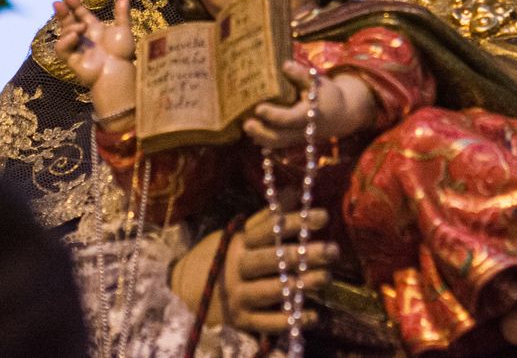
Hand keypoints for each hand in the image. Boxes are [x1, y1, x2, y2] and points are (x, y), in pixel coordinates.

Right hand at [54, 0, 136, 127]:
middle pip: (68, 22)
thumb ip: (122, 14)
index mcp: (94, 29)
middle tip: (57, 3)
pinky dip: (65, 41)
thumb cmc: (122, 53)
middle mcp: (83, 37)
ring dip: (69, 27)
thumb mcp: (123, 30)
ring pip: (64, 34)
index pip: (80, 14)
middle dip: (62, 12)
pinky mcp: (71, 59)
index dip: (74, 5)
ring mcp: (76, 48)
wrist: (118, 70)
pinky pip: (61, 49)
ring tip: (81, 27)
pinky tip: (74, 36)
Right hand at [170, 207, 338, 332]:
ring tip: (326, 278)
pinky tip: (313, 315)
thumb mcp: (239, 235)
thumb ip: (267, 217)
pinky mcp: (241, 322)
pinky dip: (290, 320)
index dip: (295, 222)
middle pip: (271, 260)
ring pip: (271, 291)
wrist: (183, 293)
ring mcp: (238, 297)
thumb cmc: (221, 257)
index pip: (269, 230)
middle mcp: (237, 269)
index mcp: (239, 244)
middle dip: (302, 255)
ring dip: (300, 285)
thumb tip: (295, 192)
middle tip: (333, 250)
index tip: (324, 216)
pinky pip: (267, 324)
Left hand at [242, 62, 377, 148]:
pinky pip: (278, 145)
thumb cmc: (328, 95)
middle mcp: (303, 130)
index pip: (289, 119)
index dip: (273, 115)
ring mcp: (298, 138)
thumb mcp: (319, 82)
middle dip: (261, 132)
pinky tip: (253, 133)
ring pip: (277, 144)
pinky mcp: (294, 140)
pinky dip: (264, 141)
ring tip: (246, 127)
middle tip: (246, 124)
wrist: (341, 115)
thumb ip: (301, 75)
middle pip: (280, 137)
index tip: (258, 108)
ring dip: (260, 138)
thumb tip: (284, 65)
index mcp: (310, 115)